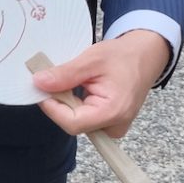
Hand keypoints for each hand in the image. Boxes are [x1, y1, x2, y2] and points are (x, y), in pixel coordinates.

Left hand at [30, 30, 172, 139]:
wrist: (145, 56)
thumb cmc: (123, 56)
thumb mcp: (91, 59)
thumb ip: (65, 74)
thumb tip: (39, 83)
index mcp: (113, 112)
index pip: (71, 123)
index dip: (52, 107)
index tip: (41, 88)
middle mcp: (115, 125)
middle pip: (72, 123)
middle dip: (60, 102)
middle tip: (57, 79)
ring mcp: (113, 126)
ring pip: (76, 121)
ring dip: (68, 102)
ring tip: (77, 81)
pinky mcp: (109, 123)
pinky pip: (84, 118)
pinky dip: (77, 103)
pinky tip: (82, 88)